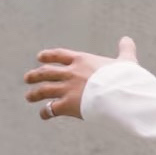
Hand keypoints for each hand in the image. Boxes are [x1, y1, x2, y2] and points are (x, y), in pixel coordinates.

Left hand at [24, 35, 138, 120]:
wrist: (121, 95)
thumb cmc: (126, 79)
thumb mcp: (126, 62)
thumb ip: (125, 50)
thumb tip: (127, 39)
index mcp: (82, 60)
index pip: (59, 55)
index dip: (48, 56)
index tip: (39, 57)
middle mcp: (71, 73)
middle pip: (47, 72)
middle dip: (36, 75)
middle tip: (28, 78)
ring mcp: (68, 89)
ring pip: (44, 90)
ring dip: (35, 93)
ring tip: (28, 97)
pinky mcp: (68, 105)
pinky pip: (52, 109)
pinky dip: (46, 112)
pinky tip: (43, 115)